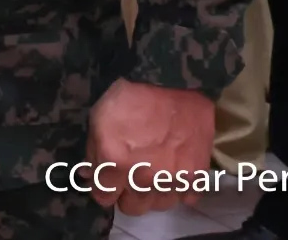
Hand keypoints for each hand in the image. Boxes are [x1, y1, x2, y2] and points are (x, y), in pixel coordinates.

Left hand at [85, 78, 213, 215]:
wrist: (172, 80)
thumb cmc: (129, 95)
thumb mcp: (98, 118)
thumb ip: (94, 153)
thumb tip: (91, 176)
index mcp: (115, 161)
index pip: (103, 197)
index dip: (102, 188)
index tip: (105, 180)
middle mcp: (144, 177)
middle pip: (132, 208)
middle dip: (125, 194)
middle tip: (127, 176)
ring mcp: (172, 179)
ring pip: (158, 206)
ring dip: (151, 193)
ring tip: (151, 172)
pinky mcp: (196, 176)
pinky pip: (185, 199)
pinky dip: (177, 190)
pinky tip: (171, 172)